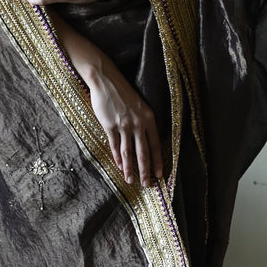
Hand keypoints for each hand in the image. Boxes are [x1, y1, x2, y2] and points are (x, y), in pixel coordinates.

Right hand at [83, 52, 163, 188]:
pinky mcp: (110, 126)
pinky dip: (117, 158)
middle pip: (143, 152)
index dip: (158, 161)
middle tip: (147, 184)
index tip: (160, 175)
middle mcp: (138, 124)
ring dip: (129, 169)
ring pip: (128, 152)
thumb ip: (143, 123)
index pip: (156, 145)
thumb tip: (146, 142)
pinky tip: (119, 166)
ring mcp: (123, 125)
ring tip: (131, 181)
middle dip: (145, 170)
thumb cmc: (123, 93)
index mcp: (148, 118)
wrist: (106, 81)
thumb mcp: (140, 107)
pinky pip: (115, 146)